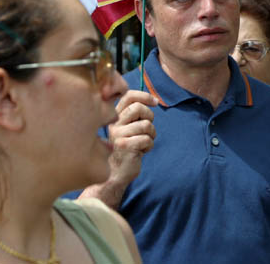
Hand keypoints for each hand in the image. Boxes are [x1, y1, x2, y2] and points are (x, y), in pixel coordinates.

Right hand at [82, 90, 157, 207]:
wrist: (117, 173)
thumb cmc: (128, 148)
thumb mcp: (129, 128)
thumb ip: (136, 114)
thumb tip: (154, 100)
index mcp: (115, 116)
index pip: (128, 96)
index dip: (144, 96)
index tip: (155, 102)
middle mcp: (114, 123)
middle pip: (138, 108)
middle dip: (150, 117)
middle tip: (148, 129)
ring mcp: (118, 135)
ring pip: (146, 125)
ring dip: (152, 134)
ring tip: (144, 142)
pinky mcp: (124, 146)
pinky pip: (147, 139)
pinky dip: (149, 145)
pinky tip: (142, 151)